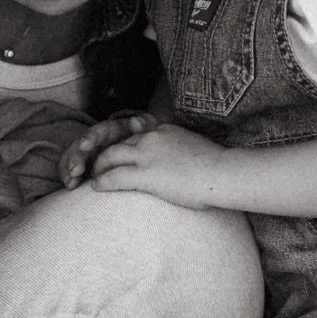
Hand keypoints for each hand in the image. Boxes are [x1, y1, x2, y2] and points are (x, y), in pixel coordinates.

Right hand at [59, 112, 157, 188]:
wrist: (152, 157)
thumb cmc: (150, 144)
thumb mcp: (149, 133)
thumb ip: (144, 126)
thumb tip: (135, 120)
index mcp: (111, 131)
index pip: (98, 132)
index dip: (91, 138)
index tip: (86, 146)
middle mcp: (97, 141)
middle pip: (81, 145)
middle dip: (76, 157)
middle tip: (76, 170)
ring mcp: (91, 154)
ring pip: (74, 158)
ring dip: (69, 168)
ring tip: (71, 182)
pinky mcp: (88, 167)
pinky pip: (74, 170)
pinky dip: (70, 177)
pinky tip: (70, 186)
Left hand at [89, 123, 225, 207]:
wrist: (222, 174)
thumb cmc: (218, 168)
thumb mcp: (197, 149)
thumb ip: (182, 150)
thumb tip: (182, 163)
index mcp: (164, 130)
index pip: (136, 135)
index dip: (126, 147)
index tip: (121, 156)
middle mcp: (152, 137)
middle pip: (119, 142)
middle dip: (106, 154)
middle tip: (99, 165)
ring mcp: (146, 154)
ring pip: (111, 156)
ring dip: (99, 167)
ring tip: (94, 176)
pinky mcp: (144, 174)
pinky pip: (114, 177)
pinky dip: (102, 181)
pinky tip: (96, 187)